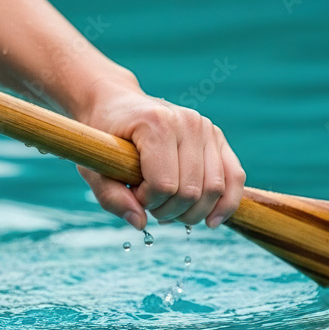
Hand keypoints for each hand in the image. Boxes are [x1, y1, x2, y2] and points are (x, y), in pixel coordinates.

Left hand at [74, 76, 245, 230]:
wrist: (115, 104)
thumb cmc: (103, 137)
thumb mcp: (94, 168)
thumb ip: (112, 199)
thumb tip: (141, 225)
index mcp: (157, 123)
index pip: (165, 185)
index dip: (147, 202)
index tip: (132, 193)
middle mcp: (188, 122)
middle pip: (192, 192)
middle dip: (169, 210)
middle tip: (149, 203)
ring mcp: (206, 128)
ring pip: (214, 190)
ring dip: (191, 212)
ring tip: (169, 207)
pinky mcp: (217, 136)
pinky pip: (234, 176)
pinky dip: (226, 204)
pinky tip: (212, 221)